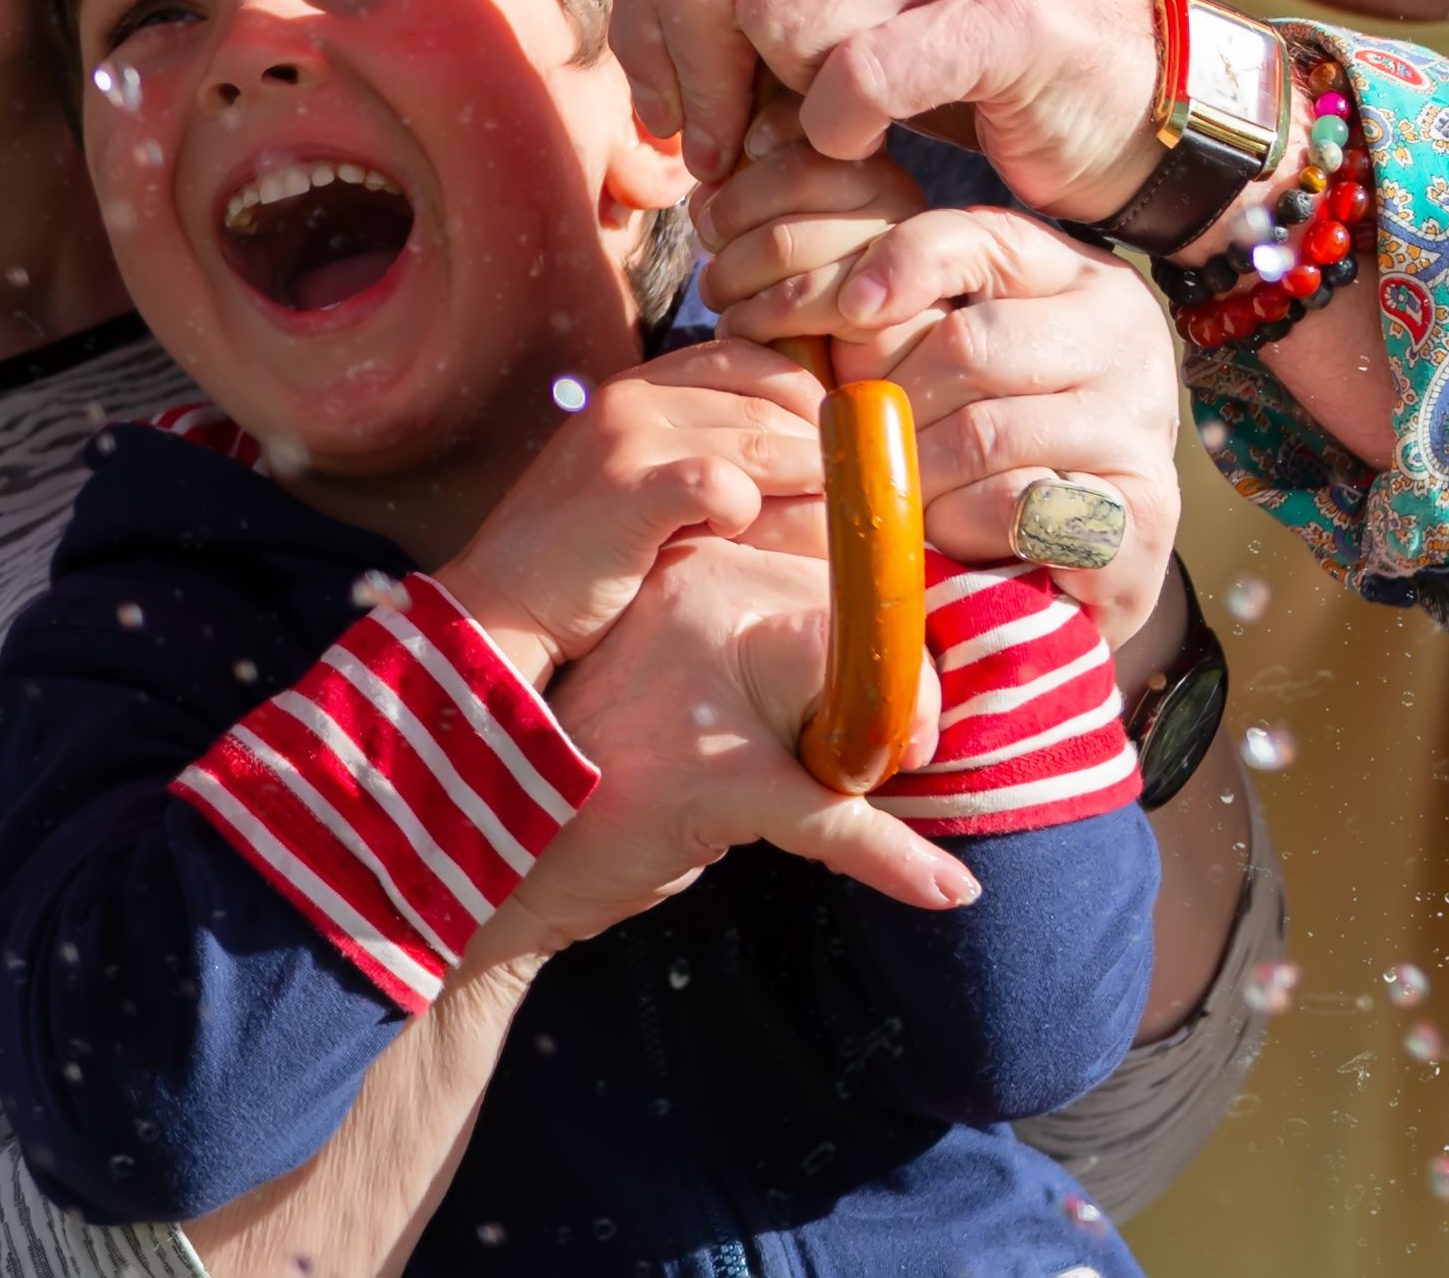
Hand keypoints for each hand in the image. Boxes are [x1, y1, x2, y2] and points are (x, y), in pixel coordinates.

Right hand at [432, 338, 822, 686]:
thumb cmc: (579, 560)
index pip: (752, 360)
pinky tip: (747, 539)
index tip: (839, 446)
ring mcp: (627, 440)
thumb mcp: (638, 483)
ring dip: (809, 490)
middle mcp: (635, 397)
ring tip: (833, 532)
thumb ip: (700, 454)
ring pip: (765, 444)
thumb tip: (807, 460)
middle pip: (772, 404)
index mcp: (640, 386)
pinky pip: (726, 486)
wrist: (496, 610)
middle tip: (859, 497)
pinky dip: (753, 513)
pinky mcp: (626, 492)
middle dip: (825, 451)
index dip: (808, 399)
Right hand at [475, 537, 969, 963]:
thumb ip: (764, 632)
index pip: (833, 561)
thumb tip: (905, 640)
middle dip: (895, 690)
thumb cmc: (613, 762)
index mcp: (694, 561)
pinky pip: (828, 816)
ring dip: (886, 754)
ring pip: (854, 699)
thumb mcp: (682, 668)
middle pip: (856, 619)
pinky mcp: (705, 780)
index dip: (879, 628)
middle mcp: (692, 597)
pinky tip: (947, 887)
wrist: (501, 856)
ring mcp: (693, 687)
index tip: (881, 684)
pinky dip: (896, 859)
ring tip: (877, 786)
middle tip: (885, 748)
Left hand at [615, 0, 1162, 223]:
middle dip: (688, 78)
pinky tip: (861, 142)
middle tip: (711, 146)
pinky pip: (859, 77)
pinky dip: (840, 131)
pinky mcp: (1003, 16)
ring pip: (777, 20)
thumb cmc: (959, 35)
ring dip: (774, 107)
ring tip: (805, 136)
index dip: (638, 18)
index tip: (662, 100)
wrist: (1127, 86)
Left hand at [699, 154, 1185, 667]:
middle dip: (888, 403)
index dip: (900, 264)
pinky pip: (1019, 508)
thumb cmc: (1012, 447)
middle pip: (967, 344)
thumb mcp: (965, 364)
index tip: (843, 314)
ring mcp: (1141, 421)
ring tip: (892, 501)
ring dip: (915, 477)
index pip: (980, 239)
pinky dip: (963, 526)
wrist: (1103, 556)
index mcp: (1078, 277)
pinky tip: (950, 539)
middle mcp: (1123, 332)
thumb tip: (814, 309)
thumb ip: (912, 323)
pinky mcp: (1145, 511)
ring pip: (984, 432)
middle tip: (849, 449)